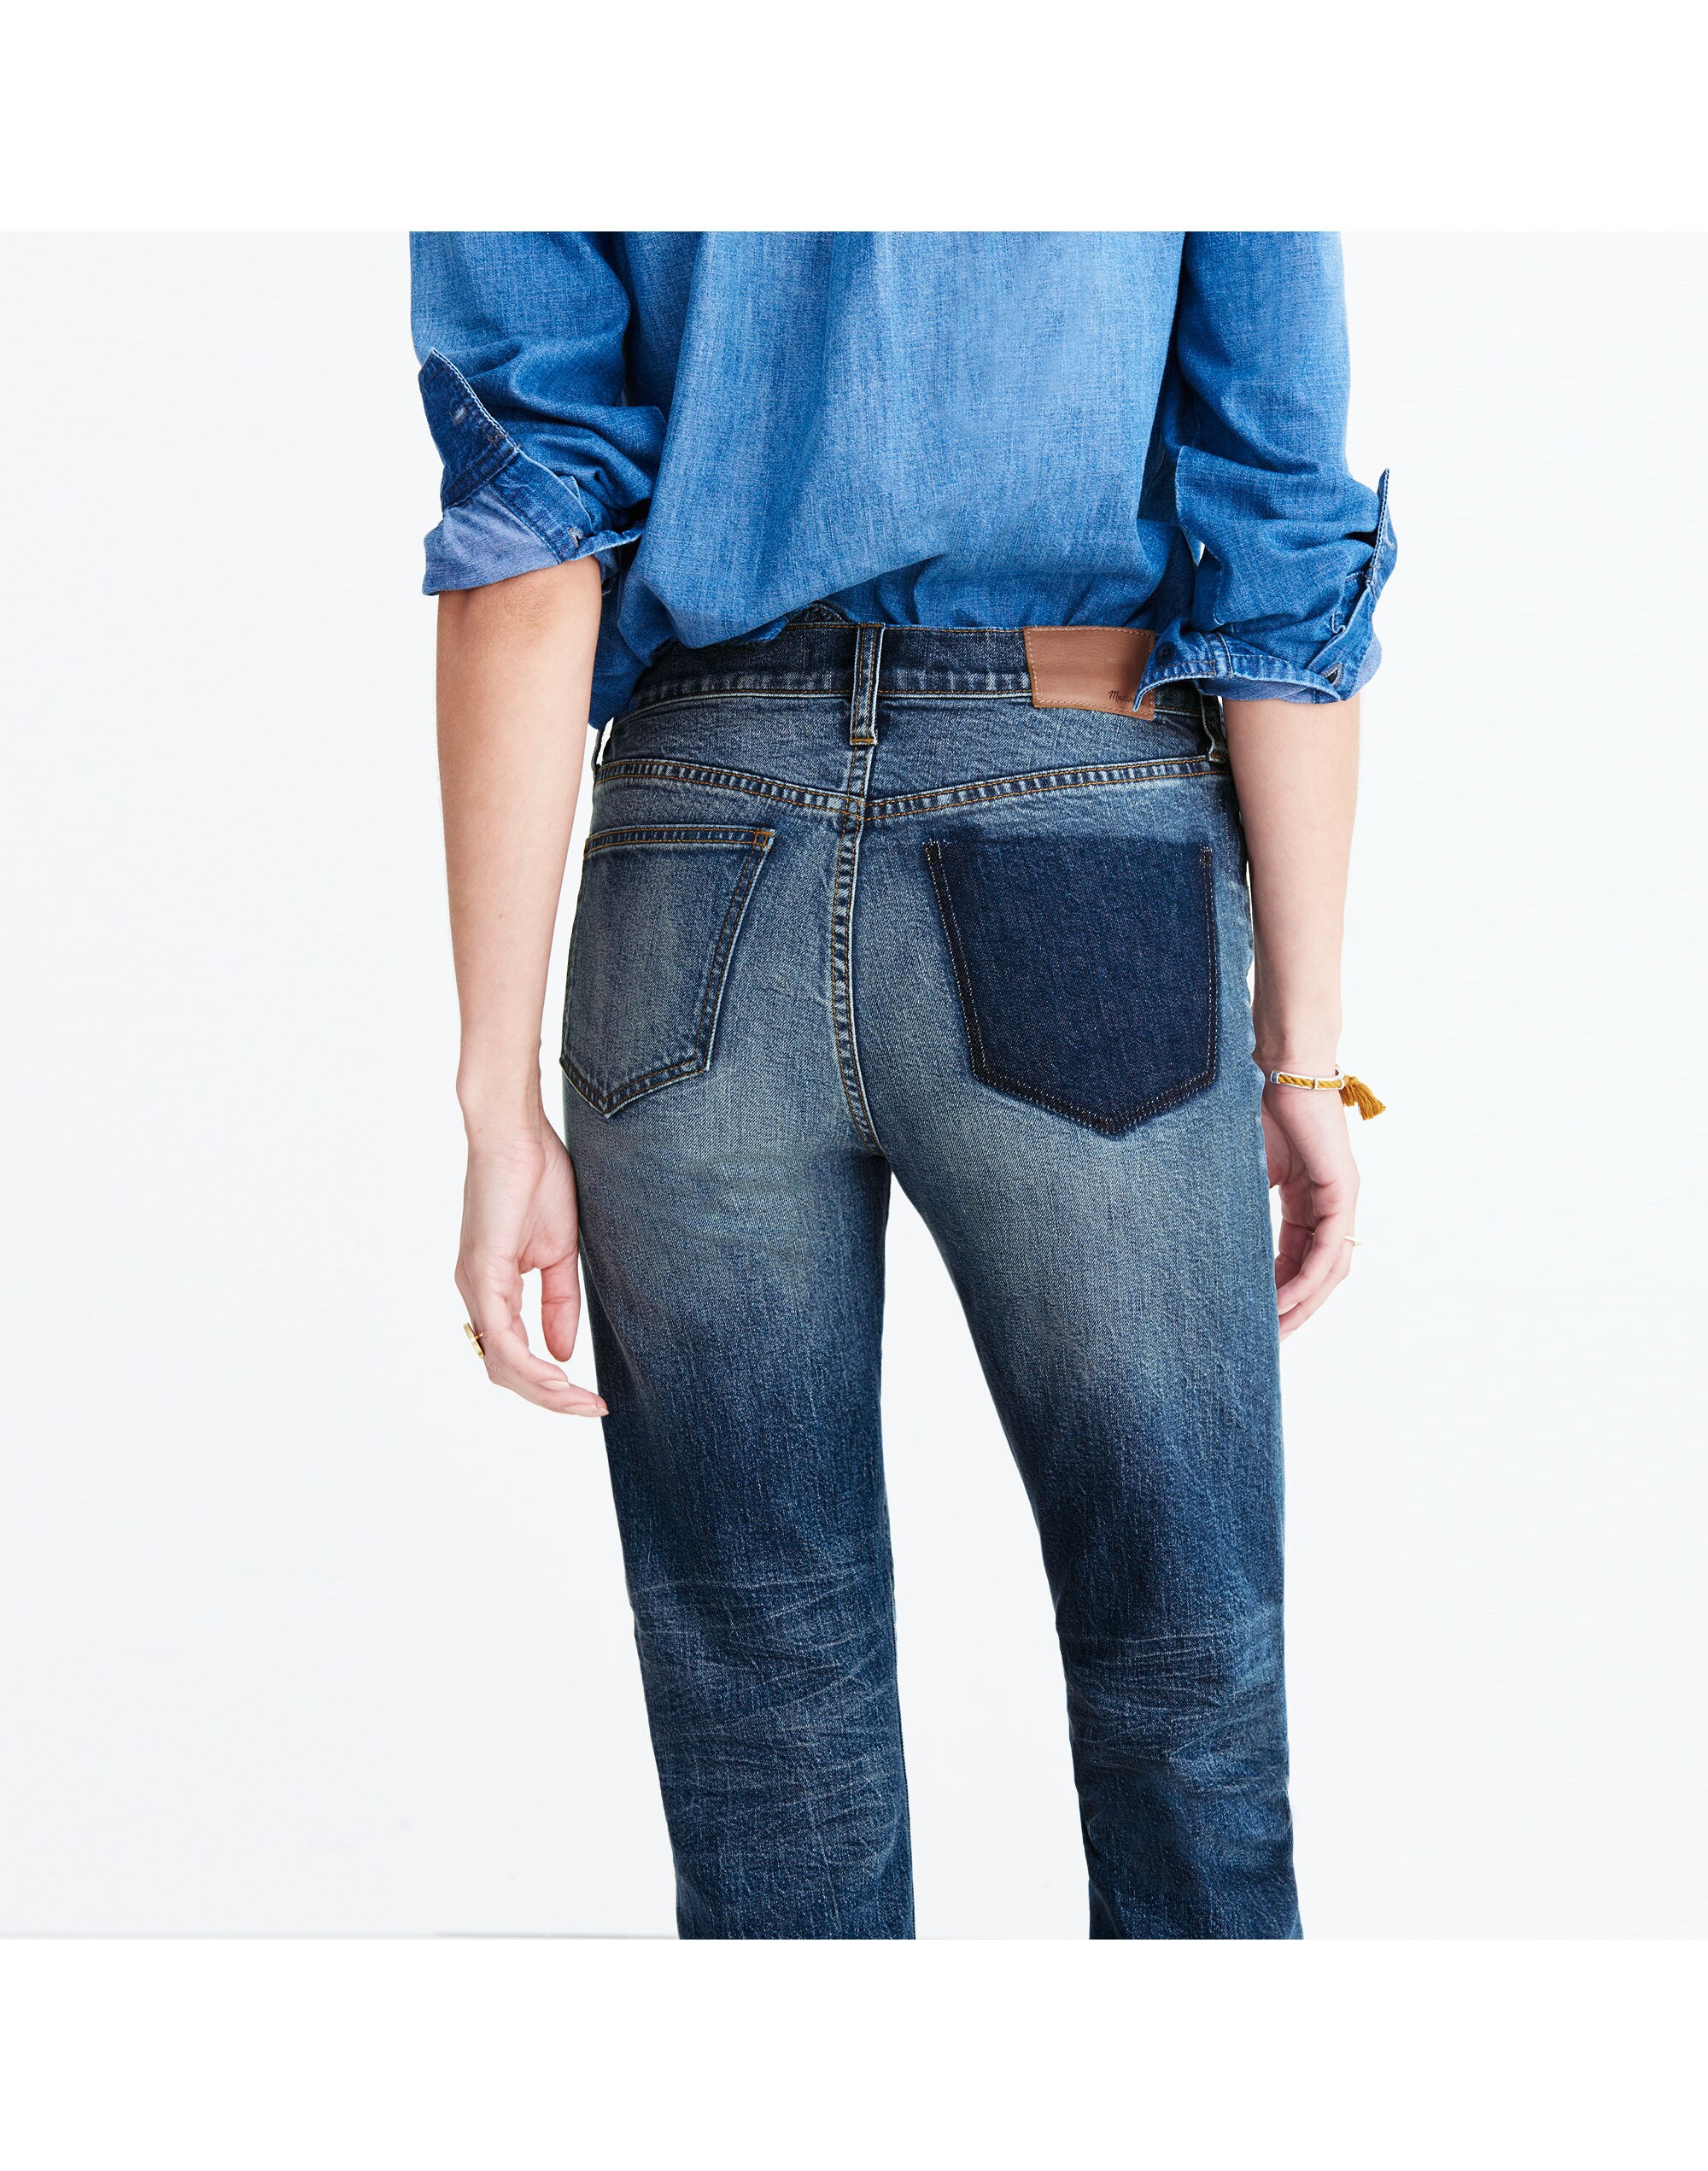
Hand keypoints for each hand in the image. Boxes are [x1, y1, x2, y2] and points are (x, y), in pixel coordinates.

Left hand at [455, 1110, 607, 1414]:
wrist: (518, 1132)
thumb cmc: (537, 1178)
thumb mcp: (559, 1252)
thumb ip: (558, 1303)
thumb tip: (563, 1352)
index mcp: (493, 1288)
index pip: (514, 1356)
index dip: (550, 1385)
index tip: (591, 1399)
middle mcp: (476, 1294)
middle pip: (505, 1371)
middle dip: (550, 1399)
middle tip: (591, 1408)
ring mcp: (476, 1285)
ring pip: (501, 1363)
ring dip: (543, 1390)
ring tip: (581, 1401)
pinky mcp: (483, 1271)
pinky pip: (501, 1337)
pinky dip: (529, 1365)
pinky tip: (559, 1376)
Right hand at [1260, 1077, 1359, 1338]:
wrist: (1278, 1063)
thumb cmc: (1254, 1103)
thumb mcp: (1242, 1166)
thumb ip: (1238, 1201)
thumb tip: (1202, 1234)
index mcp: (1306, 1198)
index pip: (1297, 1258)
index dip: (1277, 1291)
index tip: (1251, 1319)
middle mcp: (1329, 1203)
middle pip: (1318, 1273)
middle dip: (1292, 1310)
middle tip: (1265, 1341)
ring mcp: (1340, 1198)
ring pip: (1328, 1269)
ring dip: (1303, 1304)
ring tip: (1275, 1332)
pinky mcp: (1342, 1192)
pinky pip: (1328, 1251)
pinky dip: (1308, 1280)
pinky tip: (1284, 1302)